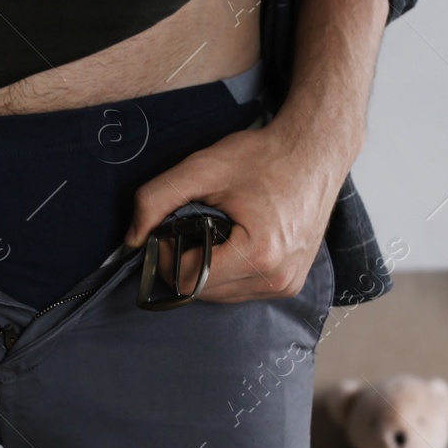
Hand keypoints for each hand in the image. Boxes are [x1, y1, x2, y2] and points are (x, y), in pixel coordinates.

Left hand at [121, 112, 349, 303]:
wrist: (315, 151)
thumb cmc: (265, 157)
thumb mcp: (203, 168)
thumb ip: (157, 199)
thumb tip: (132, 238)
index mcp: (259, 255)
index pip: (189, 280)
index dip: (166, 257)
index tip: (165, 230)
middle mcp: (277, 278)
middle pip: (203, 293)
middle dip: (184, 264)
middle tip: (185, 229)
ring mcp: (287, 284)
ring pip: (221, 296)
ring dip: (205, 271)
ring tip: (212, 233)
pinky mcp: (290, 283)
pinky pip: (243, 291)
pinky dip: (227, 273)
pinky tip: (231, 243)